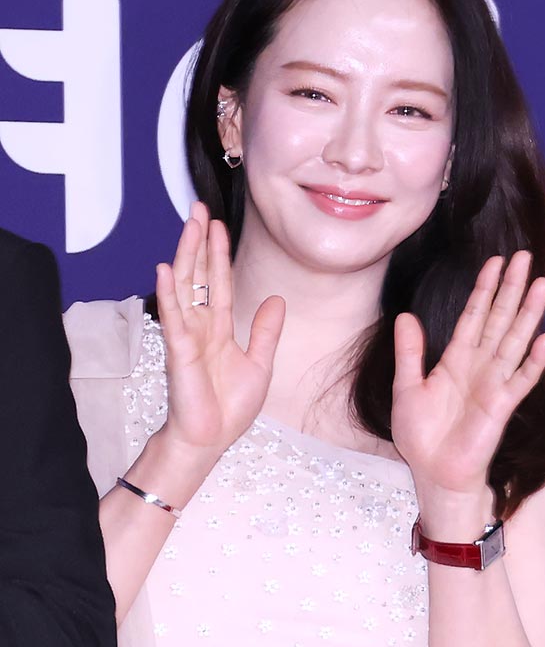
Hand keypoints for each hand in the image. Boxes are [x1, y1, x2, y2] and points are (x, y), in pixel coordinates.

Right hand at [154, 201, 283, 459]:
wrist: (211, 438)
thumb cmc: (229, 407)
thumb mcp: (259, 364)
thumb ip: (265, 331)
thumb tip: (276, 299)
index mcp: (219, 328)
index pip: (219, 282)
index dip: (218, 253)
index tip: (218, 224)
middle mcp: (200, 326)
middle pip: (199, 275)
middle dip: (200, 241)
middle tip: (199, 208)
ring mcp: (187, 336)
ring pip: (186, 287)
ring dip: (186, 254)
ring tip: (188, 224)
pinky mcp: (178, 351)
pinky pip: (173, 317)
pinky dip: (169, 293)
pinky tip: (166, 269)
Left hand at [390, 251, 544, 501]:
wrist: (434, 473)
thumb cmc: (422, 436)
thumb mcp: (407, 388)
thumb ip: (410, 353)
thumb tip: (407, 316)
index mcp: (456, 360)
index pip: (474, 315)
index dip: (485, 289)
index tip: (496, 262)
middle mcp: (479, 366)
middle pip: (499, 319)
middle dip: (512, 289)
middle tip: (526, 258)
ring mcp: (494, 384)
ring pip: (514, 340)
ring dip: (528, 314)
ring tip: (542, 286)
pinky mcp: (502, 406)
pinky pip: (520, 380)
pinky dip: (532, 361)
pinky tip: (544, 341)